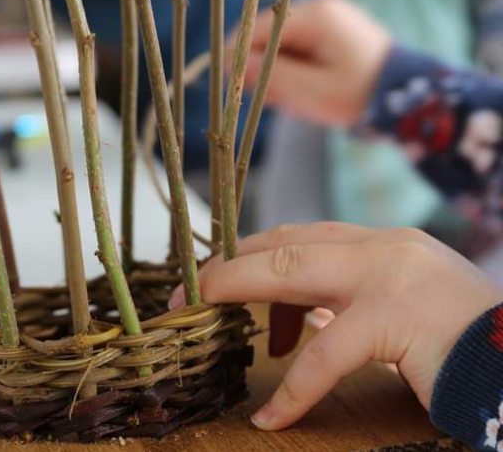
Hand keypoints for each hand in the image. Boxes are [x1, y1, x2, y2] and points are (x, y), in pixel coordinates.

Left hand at [168, 222, 502, 430]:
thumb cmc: (465, 344)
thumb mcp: (403, 308)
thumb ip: (351, 301)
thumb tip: (292, 316)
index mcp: (384, 244)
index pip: (300, 235)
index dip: (250, 254)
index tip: (216, 278)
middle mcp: (385, 248)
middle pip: (285, 244)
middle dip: (229, 268)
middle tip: (189, 296)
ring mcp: (392, 277)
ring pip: (291, 275)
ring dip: (242, 303)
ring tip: (208, 333)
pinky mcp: (399, 320)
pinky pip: (325, 355)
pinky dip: (292, 390)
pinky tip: (272, 418)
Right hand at [234, 0, 392, 125]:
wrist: (409, 97)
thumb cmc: (361, 95)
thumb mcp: (312, 92)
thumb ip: (272, 76)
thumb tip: (235, 65)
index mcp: (317, 17)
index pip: (258, 29)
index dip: (239, 56)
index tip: (231, 86)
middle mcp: (320, 9)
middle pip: (267, 35)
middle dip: (262, 68)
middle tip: (270, 100)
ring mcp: (328, 18)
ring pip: (280, 43)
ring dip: (279, 71)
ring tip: (294, 99)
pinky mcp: (332, 31)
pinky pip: (298, 47)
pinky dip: (293, 69)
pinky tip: (304, 90)